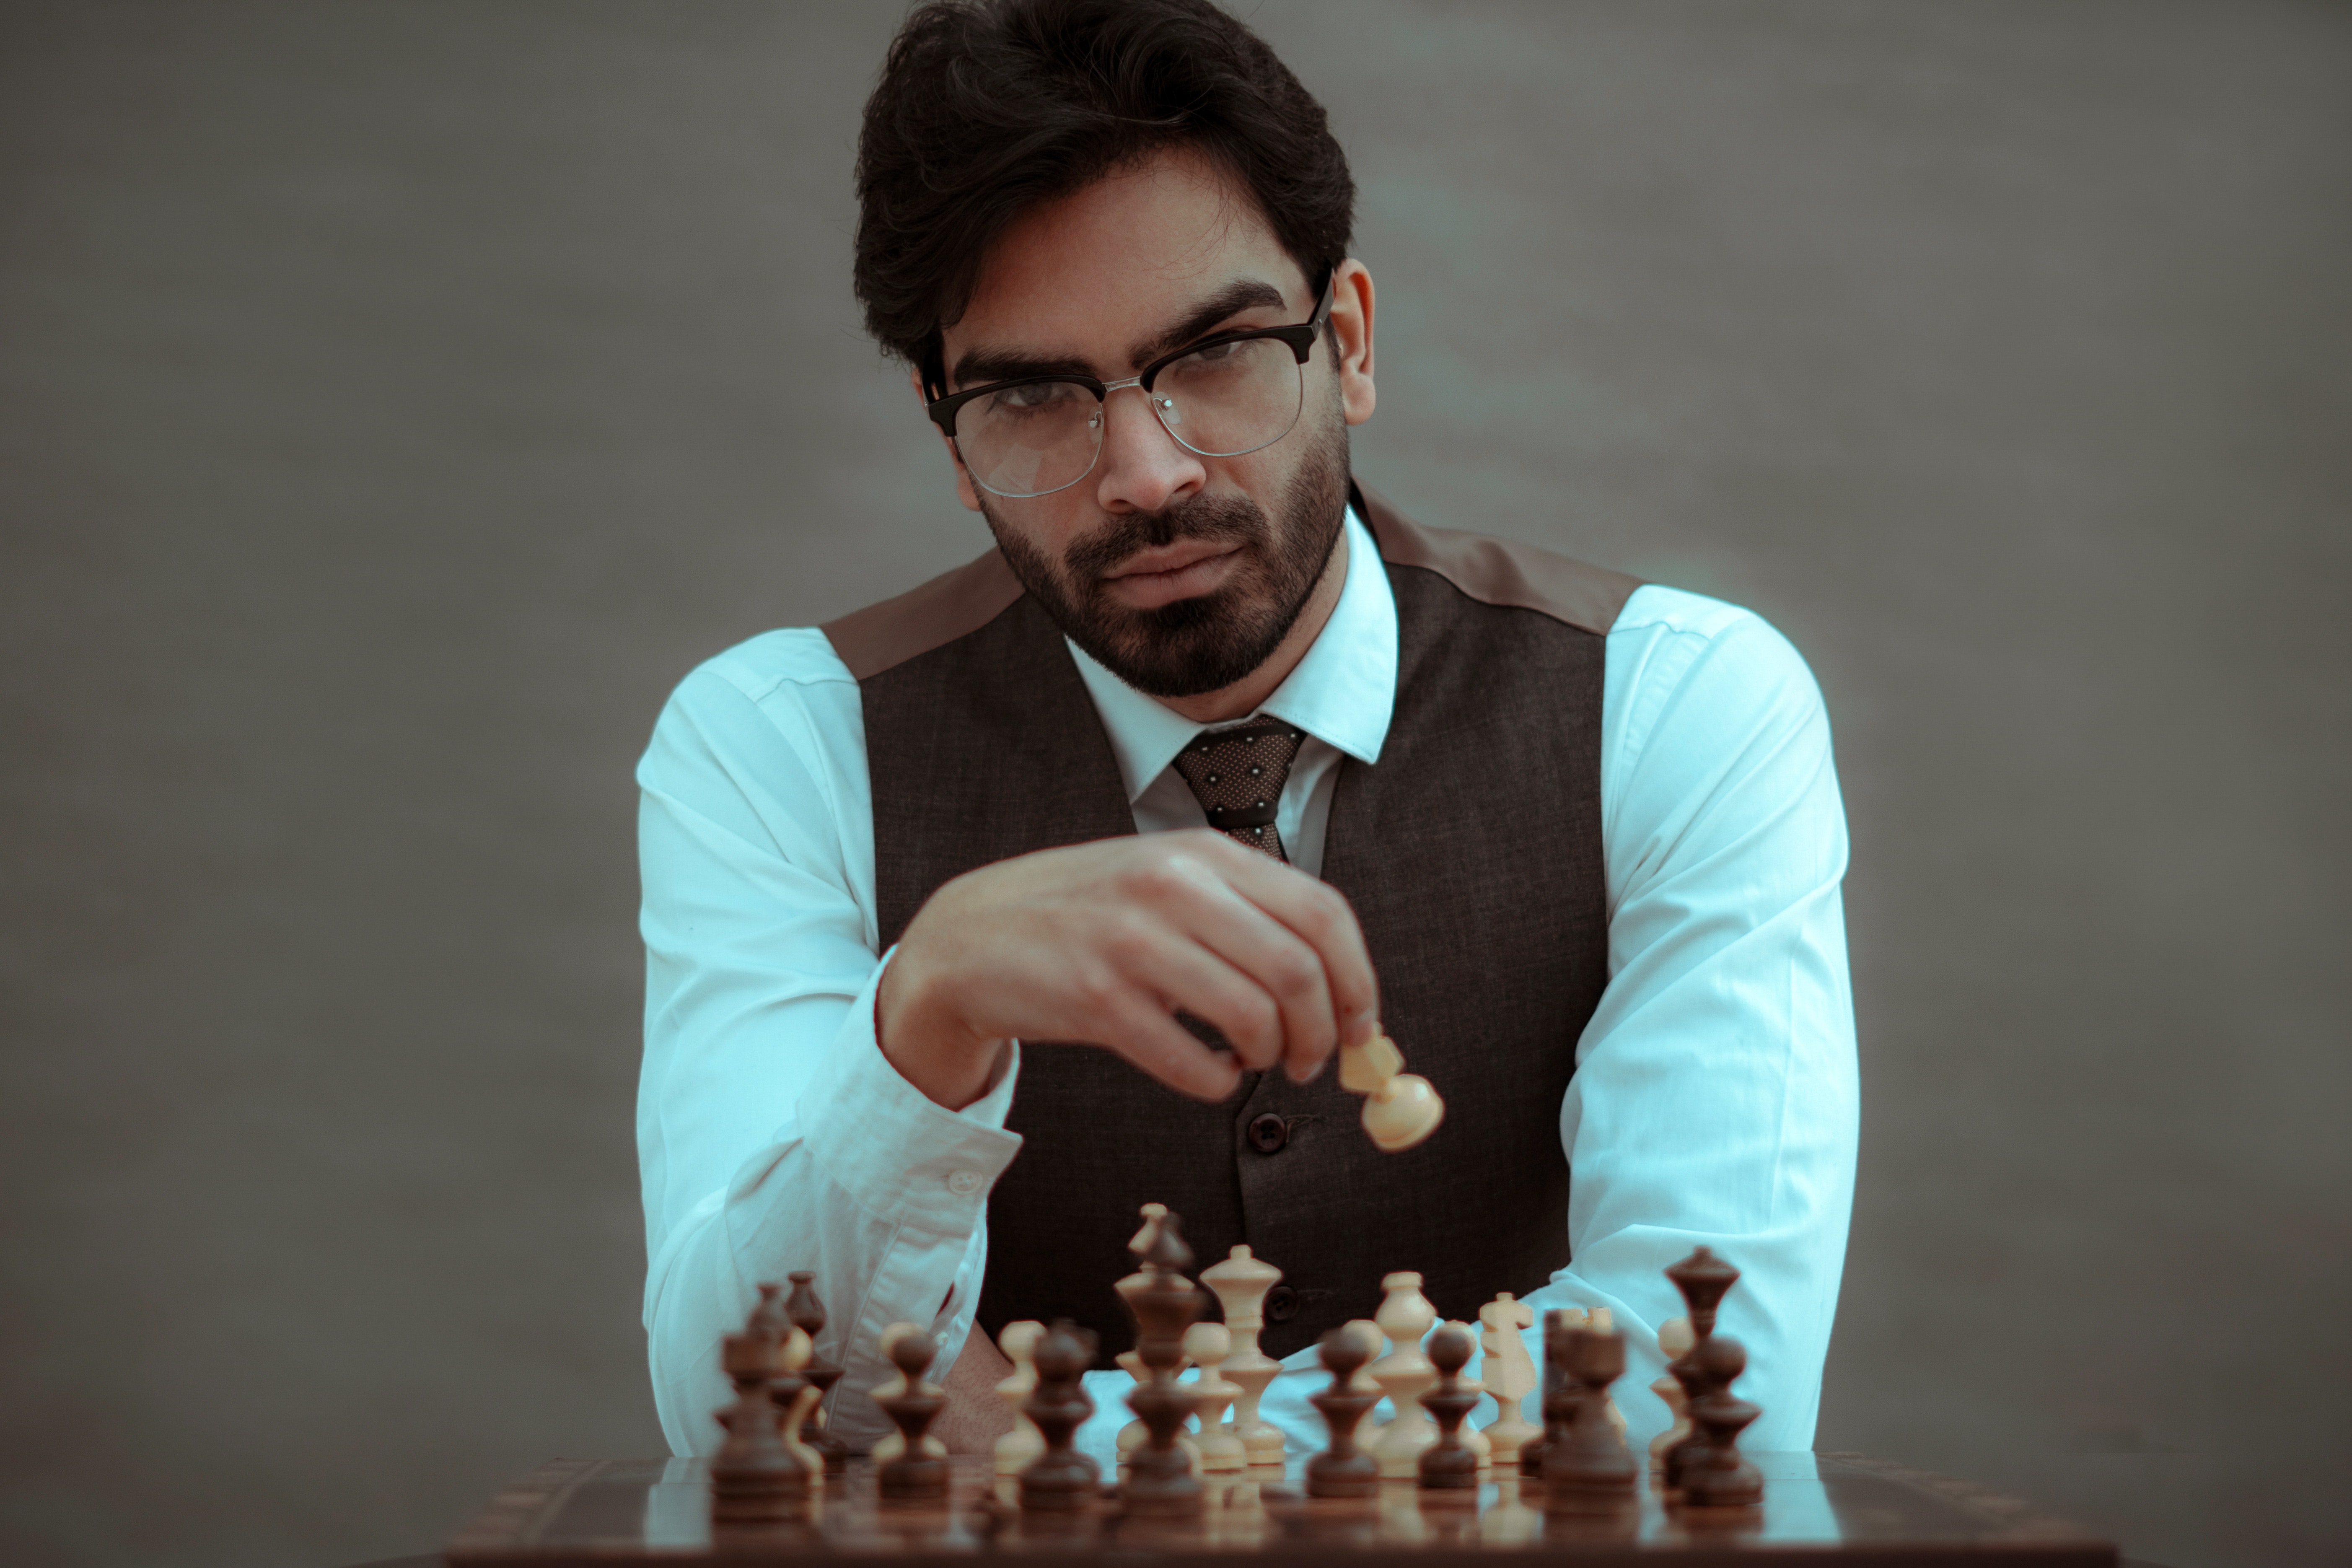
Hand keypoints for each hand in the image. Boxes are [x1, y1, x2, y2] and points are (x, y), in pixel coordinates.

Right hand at [876, 831, 1379, 1108]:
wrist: (972, 936)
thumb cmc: (1086, 915)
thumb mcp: (1168, 884)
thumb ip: (1245, 917)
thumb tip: (1337, 986)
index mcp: (1203, 853)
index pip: (1322, 913)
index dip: (1358, 980)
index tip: (1362, 1026)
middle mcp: (1173, 885)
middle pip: (1298, 970)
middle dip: (1322, 1033)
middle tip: (1311, 1062)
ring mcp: (1132, 940)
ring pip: (1253, 1017)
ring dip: (1272, 1059)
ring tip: (1258, 1064)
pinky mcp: (1097, 999)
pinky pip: (1192, 1063)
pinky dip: (1217, 1083)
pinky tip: (1209, 1073)